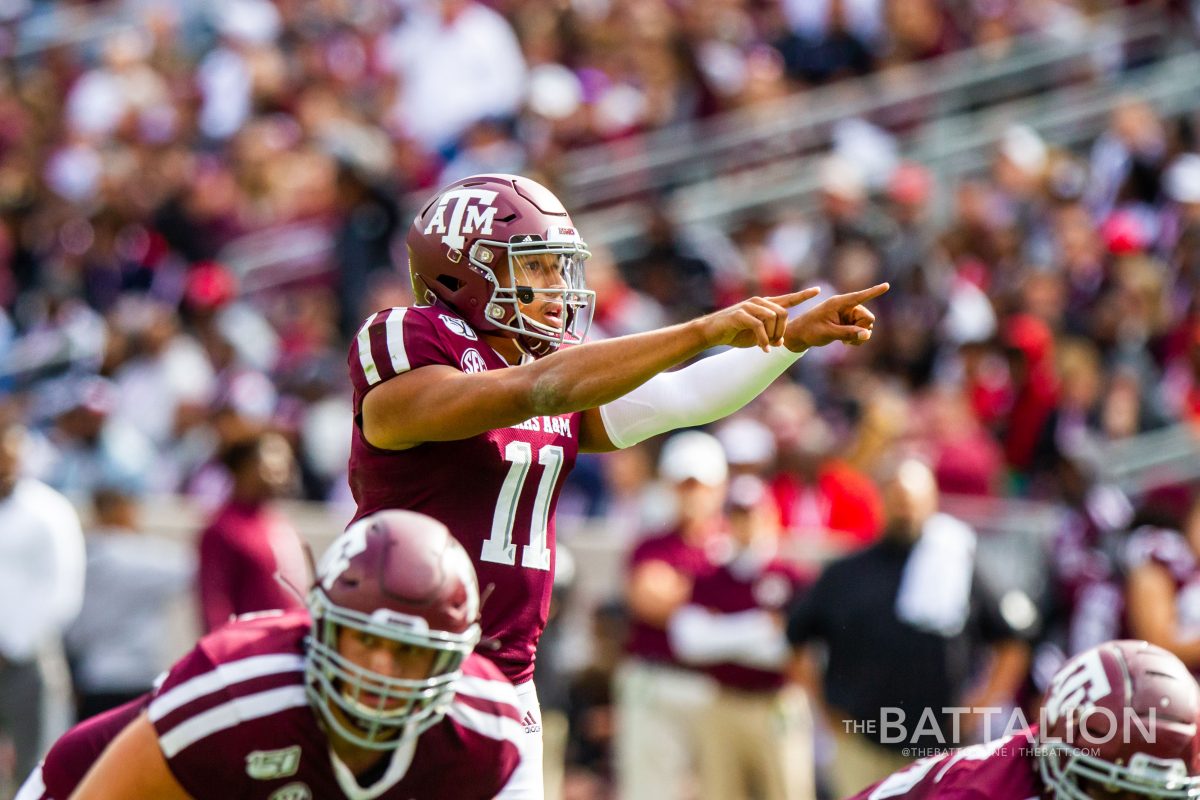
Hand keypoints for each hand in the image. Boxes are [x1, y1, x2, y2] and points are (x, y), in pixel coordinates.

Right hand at [696, 288, 820, 351]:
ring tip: (767, 347)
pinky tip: (763, 349)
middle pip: (783, 313)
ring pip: (773, 318)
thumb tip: (781, 342)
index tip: (818, 290)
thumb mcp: (756, 335)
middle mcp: (759, 302)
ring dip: (773, 336)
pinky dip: (763, 340)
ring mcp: (749, 306)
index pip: (788, 299)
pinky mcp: (740, 314)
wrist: (711, 332)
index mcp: (764, 305)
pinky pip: (759, 326)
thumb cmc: (734, 333)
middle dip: (782, 331)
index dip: (803, 295)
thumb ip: (770, 335)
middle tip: (776, 344)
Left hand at [783, 282, 889, 351]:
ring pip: (866, 325)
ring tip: (846, 342)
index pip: (859, 296)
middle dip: (863, 329)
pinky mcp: (848, 322)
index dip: (874, 292)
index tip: (887, 285)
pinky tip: (847, 342)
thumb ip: (848, 333)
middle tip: (850, 339)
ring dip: (860, 335)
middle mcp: (846, 307)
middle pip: (868, 317)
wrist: (800, 335)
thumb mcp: (828, 333)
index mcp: (838, 303)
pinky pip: (862, 330)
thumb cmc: (810, 330)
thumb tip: (867, 335)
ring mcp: (848, 315)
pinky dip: (857, 337)